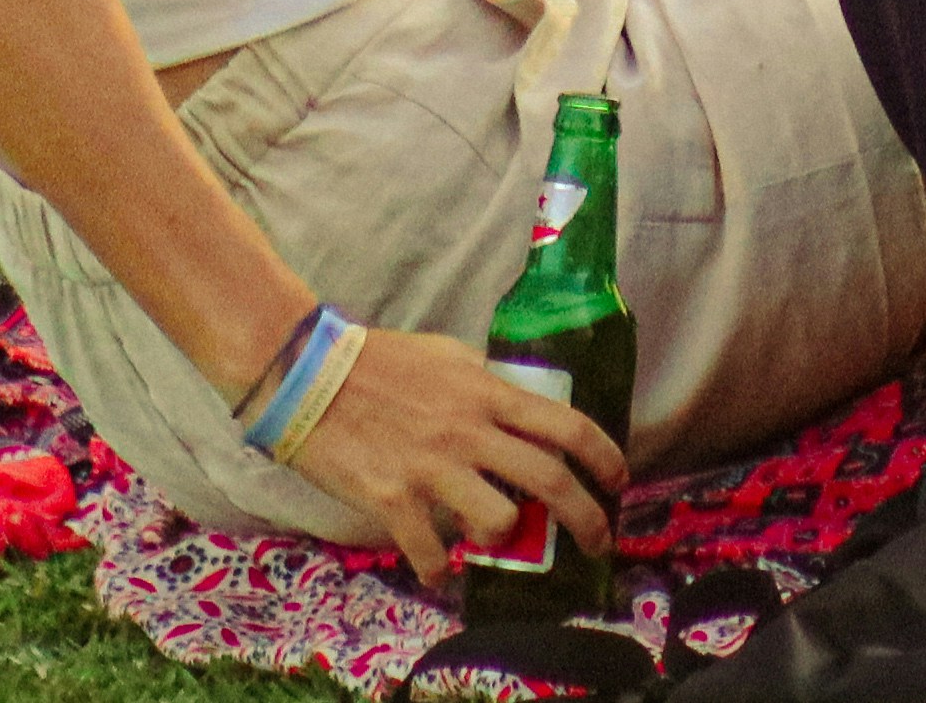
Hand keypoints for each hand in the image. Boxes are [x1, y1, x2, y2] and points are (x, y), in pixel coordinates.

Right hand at [276, 325, 621, 584]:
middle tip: (597, 539)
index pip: (566, 426)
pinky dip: (437, 569)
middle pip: (550, 482)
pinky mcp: (393, 499)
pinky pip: (431, 554)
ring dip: (504, 539)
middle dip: (587, 518)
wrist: (307, 375)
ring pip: (499, 523)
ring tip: (491, 537)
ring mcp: (431, 469)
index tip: (617, 481)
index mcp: (485, 393)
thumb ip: (486, 382)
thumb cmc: (376, 361)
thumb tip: (520, 403)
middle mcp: (468, 432)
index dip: (604, 457)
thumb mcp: (445, 356)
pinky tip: (436, 568)